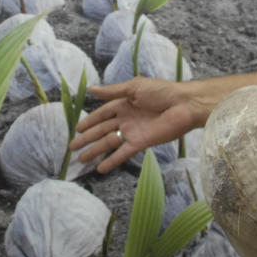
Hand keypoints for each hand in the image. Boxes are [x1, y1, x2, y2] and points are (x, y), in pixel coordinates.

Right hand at [70, 76, 202, 172]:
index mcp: (124, 103)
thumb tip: (91, 88)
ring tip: (81, 159)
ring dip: (95, 151)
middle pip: (102, 130)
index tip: (77, 129)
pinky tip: (100, 169)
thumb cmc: (162, 91)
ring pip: (109, 143)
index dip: (90, 121)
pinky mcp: (141, 143)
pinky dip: (112, 161)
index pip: (102, 113)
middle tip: (72, 147)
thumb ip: (113, 91)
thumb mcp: (135, 87)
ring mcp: (133, 132)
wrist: (184, 104)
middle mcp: (126, 118)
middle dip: (87, 138)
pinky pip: (123, 153)